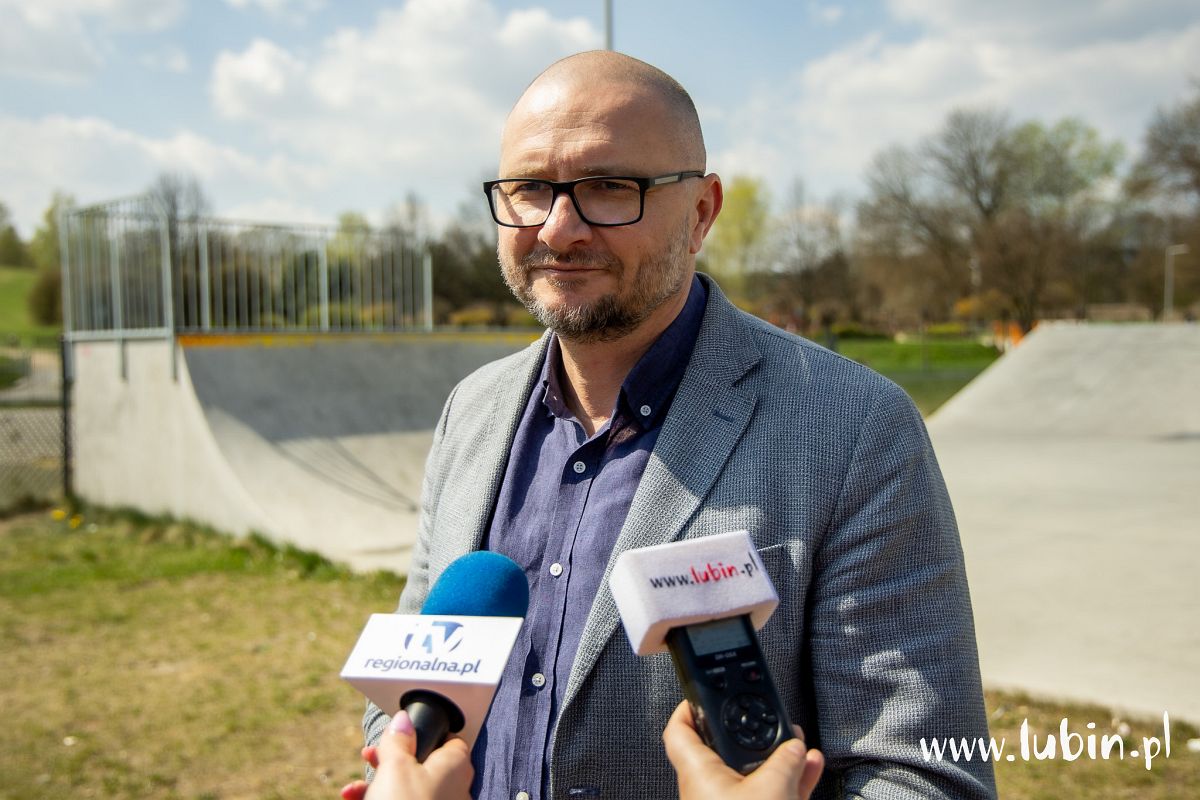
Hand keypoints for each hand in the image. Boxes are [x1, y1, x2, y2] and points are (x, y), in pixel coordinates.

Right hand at [340, 710, 472, 799]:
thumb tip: (404, 720)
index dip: (422, 733)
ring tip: (354, 789)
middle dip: (389, 760)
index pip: (448, 739)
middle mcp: (453, 788)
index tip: (397, 733)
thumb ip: (399, 740)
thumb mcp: (395, 767)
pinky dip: (381, 799)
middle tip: (369, 757)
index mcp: (455, 765)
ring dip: (377, 783)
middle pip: (422, 763)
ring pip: (408, 787)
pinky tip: (355, 799)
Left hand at [663, 701, 823, 799]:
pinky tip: (810, 769)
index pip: (678, 731)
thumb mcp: (773, 788)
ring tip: (800, 746)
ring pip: (751, 774)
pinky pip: (767, 795)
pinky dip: (786, 783)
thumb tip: (795, 747)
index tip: (702, 694)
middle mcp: (708, 790)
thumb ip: (785, 761)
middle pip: (724, 750)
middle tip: (770, 721)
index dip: (687, 709)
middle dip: (751, 735)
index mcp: (698, 773)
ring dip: (777, 759)